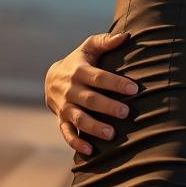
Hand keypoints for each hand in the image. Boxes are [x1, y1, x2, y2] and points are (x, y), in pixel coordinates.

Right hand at [44, 31, 137, 155]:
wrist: (51, 78)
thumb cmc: (78, 61)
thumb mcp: (88, 48)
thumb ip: (105, 41)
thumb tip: (126, 35)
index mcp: (79, 70)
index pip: (99, 77)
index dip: (116, 83)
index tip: (134, 88)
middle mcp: (71, 89)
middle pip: (90, 99)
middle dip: (108, 107)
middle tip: (126, 113)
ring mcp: (65, 105)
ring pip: (78, 118)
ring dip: (94, 127)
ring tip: (111, 134)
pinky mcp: (61, 119)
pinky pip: (67, 133)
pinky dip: (77, 142)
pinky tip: (90, 150)